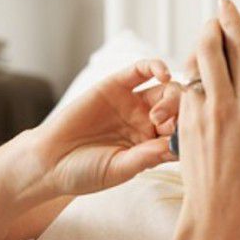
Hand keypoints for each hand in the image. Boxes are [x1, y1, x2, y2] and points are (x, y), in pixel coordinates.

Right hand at [33, 59, 180, 196]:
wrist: (48, 162)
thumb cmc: (85, 172)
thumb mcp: (120, 169)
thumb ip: (147, 157)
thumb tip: (176, 146)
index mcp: (155, 145)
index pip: (184, 134)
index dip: (190, 134)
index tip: (188, 140)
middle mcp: (149, 122)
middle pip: (180, 110)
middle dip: (182, 114)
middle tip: (166, 126)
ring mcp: (134, 103)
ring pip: (166, 89)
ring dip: (172, 96)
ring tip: (159, 113)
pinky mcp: (116, 85)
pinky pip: (141, 70)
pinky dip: (156, 67)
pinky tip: (163, 75)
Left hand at [175, 0, 239, 239]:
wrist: (221, 213)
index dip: (233, 24)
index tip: (227, 5)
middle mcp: (222, 105)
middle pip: (208, 49)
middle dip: (210, 28)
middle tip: (216, 20)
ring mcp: (198, 115)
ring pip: (192, 68)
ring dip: (199, 52)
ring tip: (210, 49)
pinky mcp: (182, 126)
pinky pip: (185, 90)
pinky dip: (192, 78)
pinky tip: (202, 81)